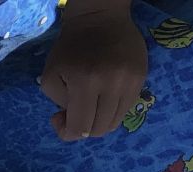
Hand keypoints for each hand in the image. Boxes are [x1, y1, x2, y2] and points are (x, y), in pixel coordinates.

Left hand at [40, 1, 148, 140]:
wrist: (100, 18)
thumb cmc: (70, 47)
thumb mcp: (51, 75)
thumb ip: (58, 103)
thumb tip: (72, 122)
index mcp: (86, 83)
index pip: (80, 128)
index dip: (67, 132)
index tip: (59, 119)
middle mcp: (112, 85)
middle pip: (99, 129)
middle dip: (83, 128)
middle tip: (73, 113)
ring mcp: (130, 82)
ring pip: (115, 121)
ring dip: (98, 121)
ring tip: (89, 106)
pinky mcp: (141, 77)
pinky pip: (126, 108)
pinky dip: (112, 110)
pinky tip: (102, 97)